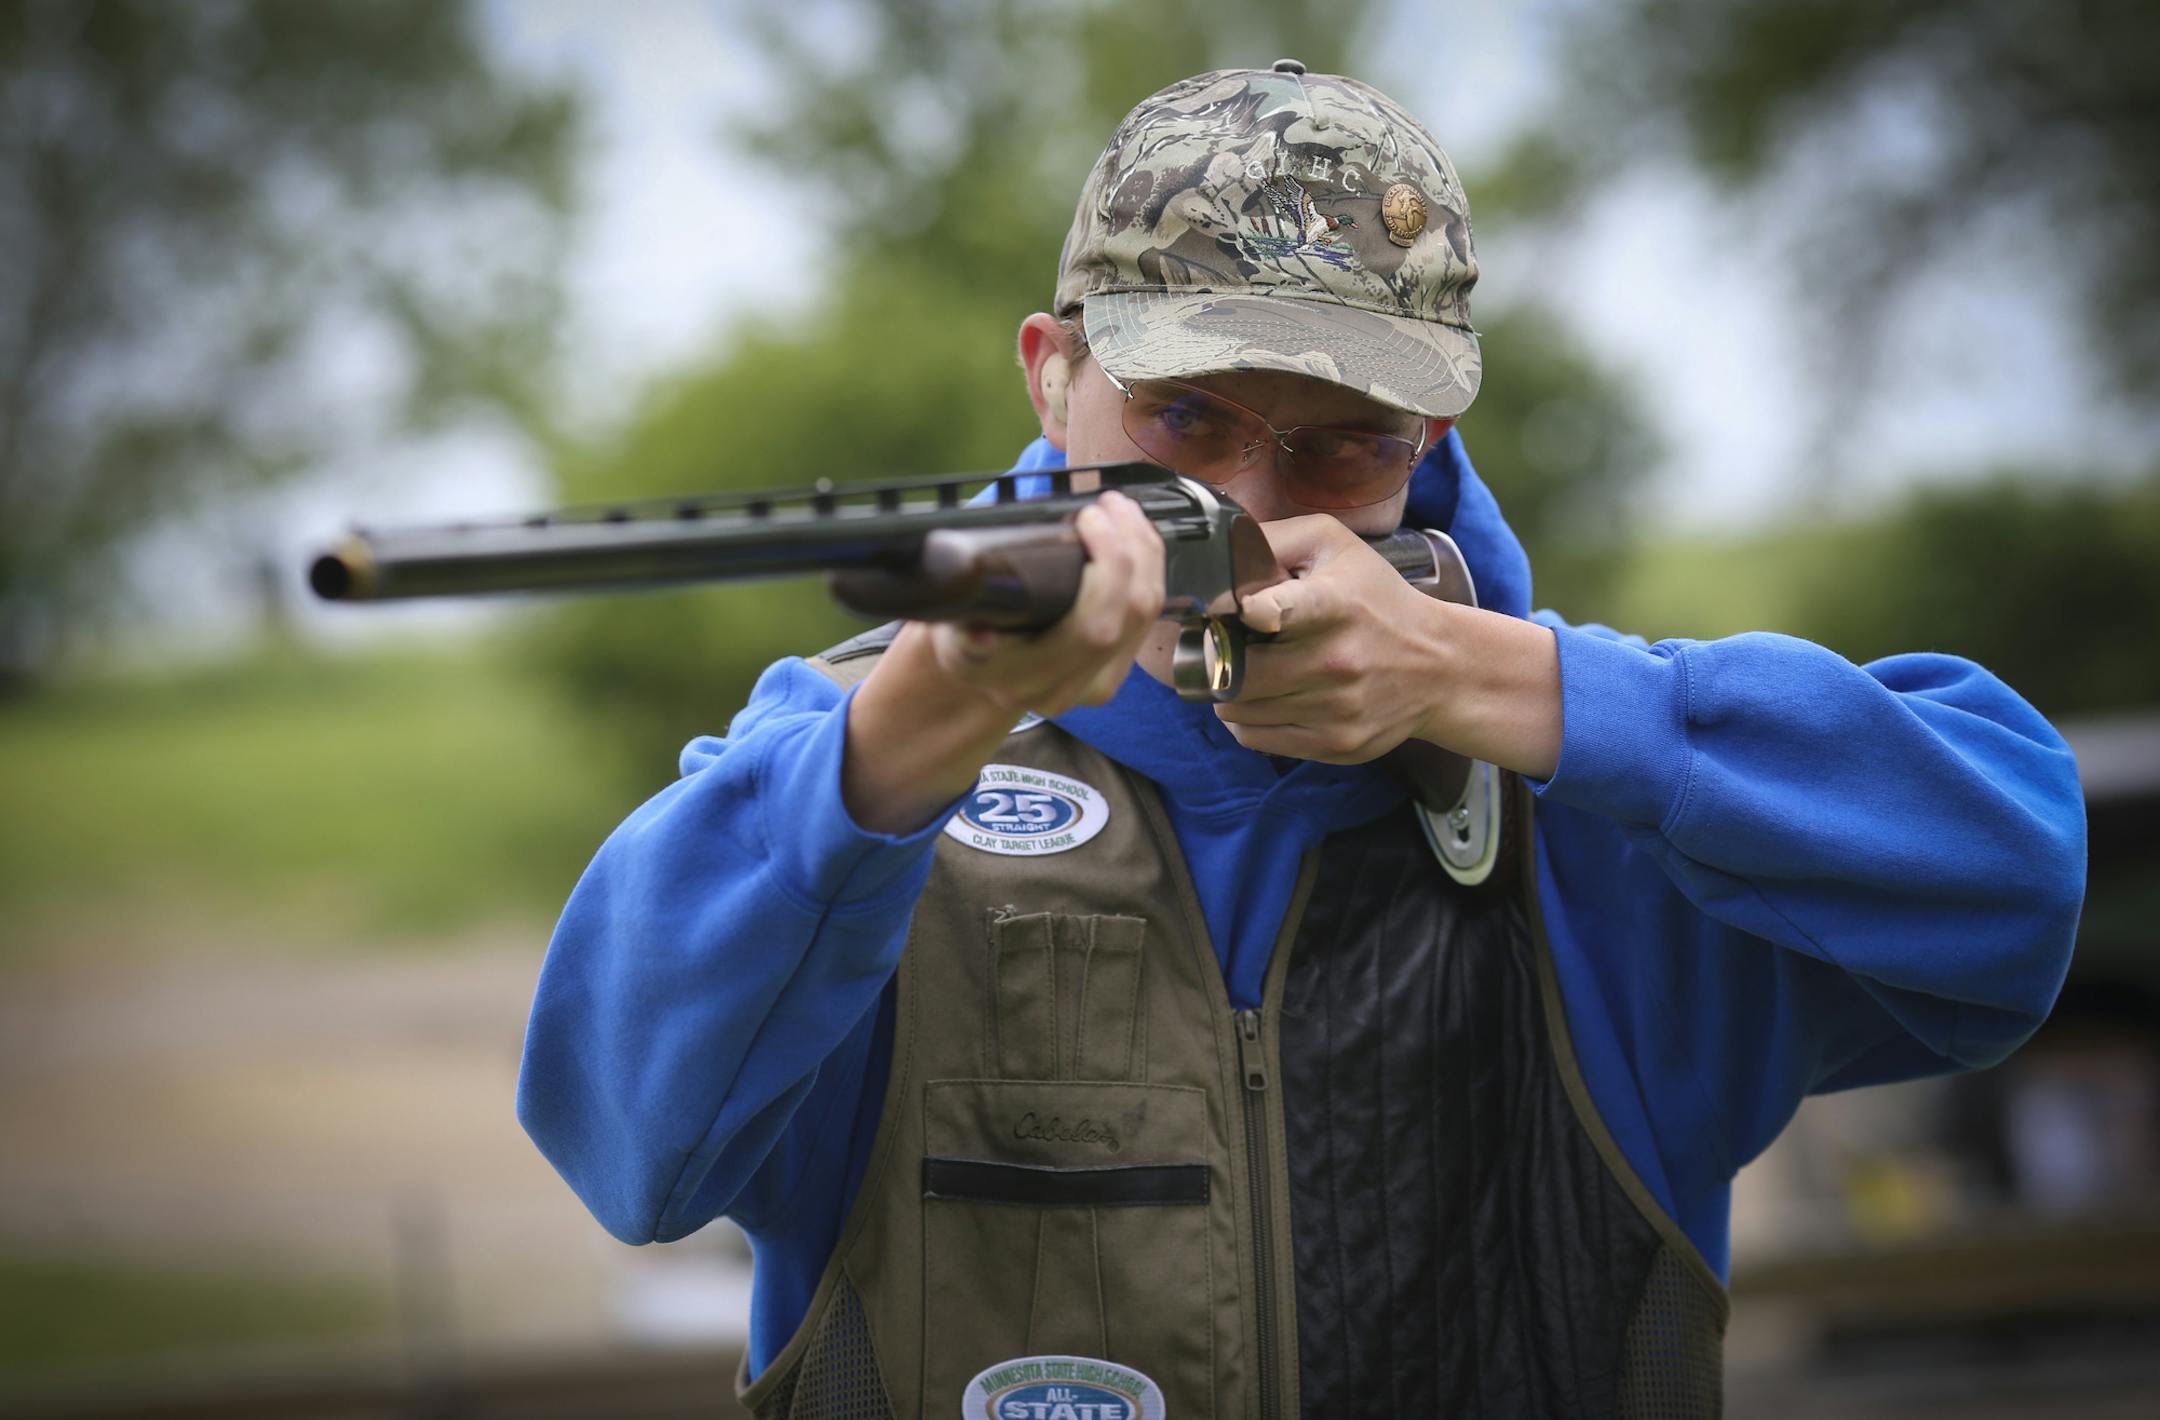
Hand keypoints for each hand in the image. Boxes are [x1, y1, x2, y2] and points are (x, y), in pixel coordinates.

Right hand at [843, 491, 1164, 832]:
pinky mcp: (1120, 663)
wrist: (977, 670)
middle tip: (1108, 504)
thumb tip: (978, 638)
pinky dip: (1147, 563)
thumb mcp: (950, 637)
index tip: (1088, 518)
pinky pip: (1152, 608)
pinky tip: (1131, 533)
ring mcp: (1103, 679)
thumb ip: (963, 639)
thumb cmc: (962, 639)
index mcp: (1034, 680)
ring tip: (1120, 509)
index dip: (1108, 568)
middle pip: (1133, 612)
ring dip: (1144, 549)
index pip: (1095, 628)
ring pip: (1150, 608)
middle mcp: (1074, 687)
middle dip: (1131, 547)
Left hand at [1216, 515, 1563, 776]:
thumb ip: (1272, 538)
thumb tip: (1219, 555)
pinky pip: (1254, 739)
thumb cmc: (1377, 599)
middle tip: (1223, 645)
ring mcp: (1335, 709)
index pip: (1278, 610)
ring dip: (1229, 690)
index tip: (1237, 611)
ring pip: (1235, 709)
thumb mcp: (1334, 545)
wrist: (1441, 667)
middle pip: (1234, 672)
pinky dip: (1246, 720)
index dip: (1244, 611)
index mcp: (1334, 604)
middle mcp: (1335, 661)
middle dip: (1218, 657)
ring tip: (1249, 670)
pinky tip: (1264, 699)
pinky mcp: (1335, 744)